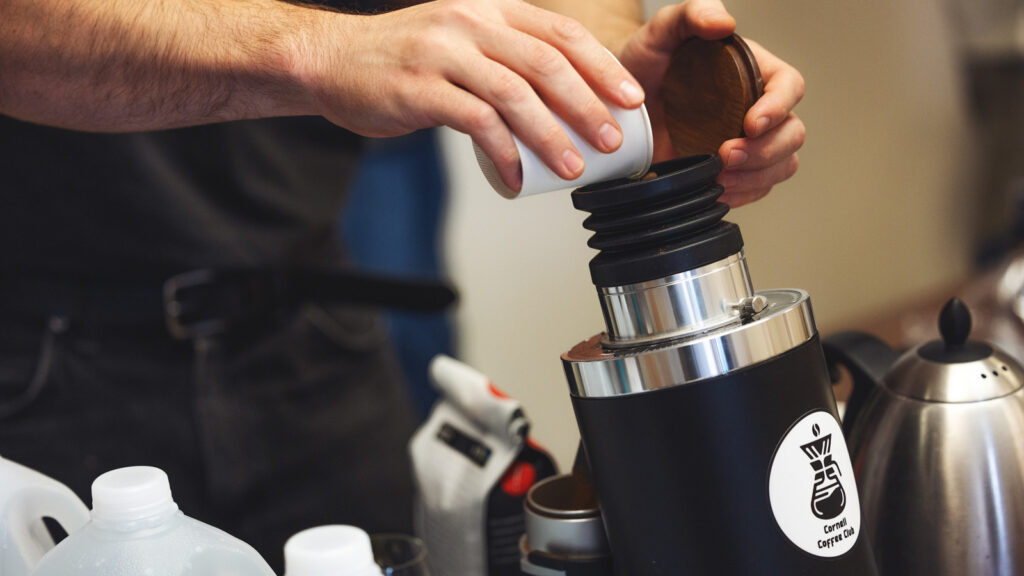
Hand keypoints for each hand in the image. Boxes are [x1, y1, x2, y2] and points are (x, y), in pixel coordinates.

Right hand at [302, 0, 645, 192]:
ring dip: (551, 135)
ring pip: (515, 95)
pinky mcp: (420, 88)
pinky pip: (475, 123)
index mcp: (489, 9)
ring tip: (573, 166)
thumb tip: (561, 100)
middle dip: (588, 104)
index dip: (601, 65)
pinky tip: (516, 176)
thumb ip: (505, 57)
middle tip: (612, 138)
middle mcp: (470, 23)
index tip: (630, 97)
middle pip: (546, 62)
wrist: (332, 60)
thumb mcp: (460, 39)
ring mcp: (444, 54)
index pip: (560, 32)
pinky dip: (502, 153)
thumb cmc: (403, 60)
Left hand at [616, 0, 804, 206]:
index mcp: (751, 71)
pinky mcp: (730, 169)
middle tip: (726, 156)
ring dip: (756, 176)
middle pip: (792, 133)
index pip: (789, 86)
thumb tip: (724, 22)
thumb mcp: (661, 32)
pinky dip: (742, 194)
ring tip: (720, 178)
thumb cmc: (641, 64)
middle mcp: (755, 107)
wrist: (616, 105)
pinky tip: (717, 190)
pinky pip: (756, 188)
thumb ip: (692, 14)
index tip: (751, 123)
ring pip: (781, 165)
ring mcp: (745, 141)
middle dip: (765, 151)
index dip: (779, 106)